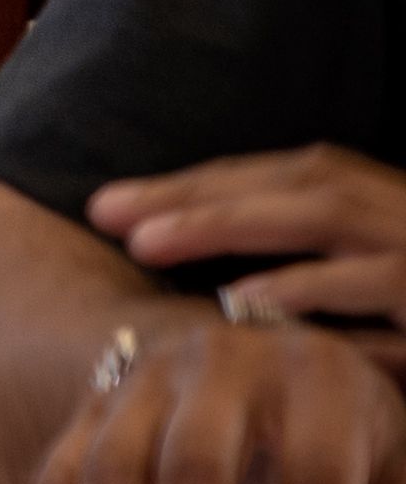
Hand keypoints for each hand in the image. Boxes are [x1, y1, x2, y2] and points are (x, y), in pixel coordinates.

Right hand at [26, 313, 405, 483]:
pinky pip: (57, 479)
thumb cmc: (340, 422)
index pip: (316, 478)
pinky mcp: (91, 404)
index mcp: (313, 376)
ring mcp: (143, 380)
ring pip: (110, 474)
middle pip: (196, 469)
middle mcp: (219, 363)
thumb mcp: (396, 460)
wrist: (264, 351)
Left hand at [94, 144, 405, 362]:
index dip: (203, 186)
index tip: (114, 205)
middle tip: (106, 211)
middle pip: (300, 183)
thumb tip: (217, 294)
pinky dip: (309, 285)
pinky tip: (243, 301)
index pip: (289, 180)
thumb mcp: (380, 303)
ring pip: (328, 215)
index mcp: (389, 207)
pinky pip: (380, 281)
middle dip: (198, 194)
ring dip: (232, 224)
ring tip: (148, 244)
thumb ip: (317, 283)